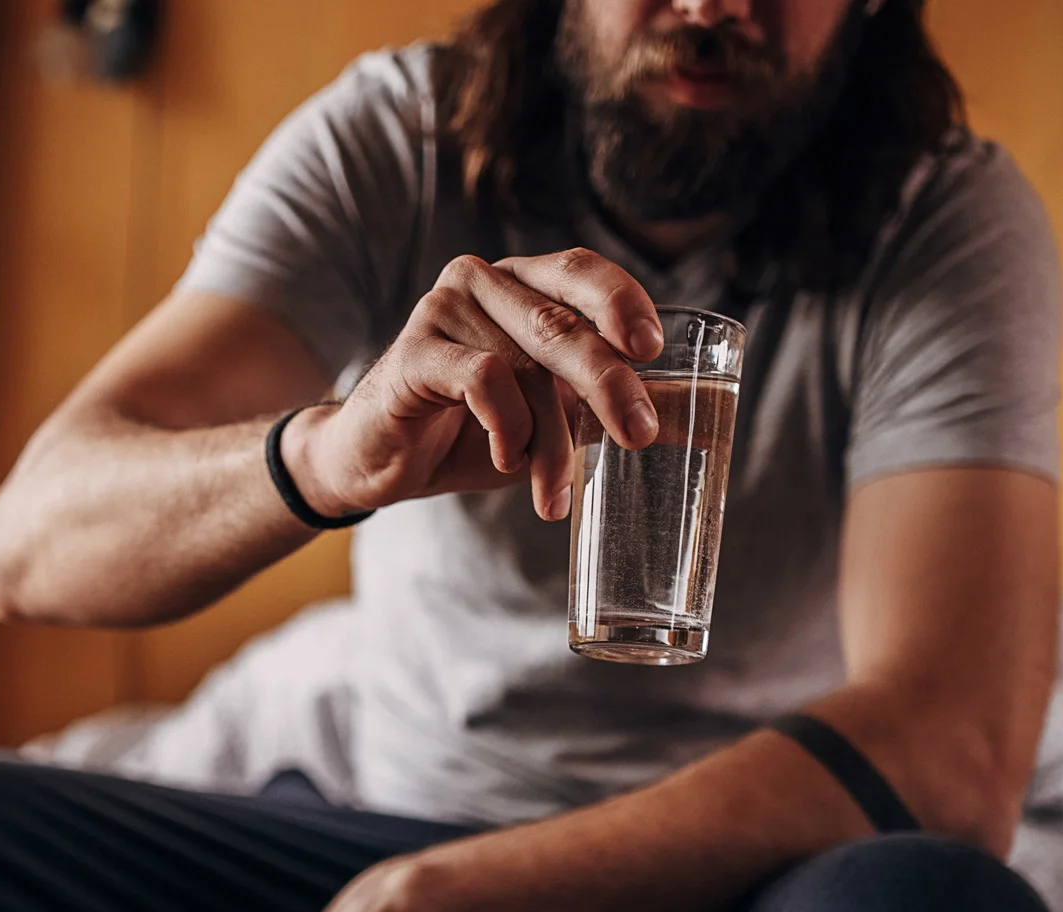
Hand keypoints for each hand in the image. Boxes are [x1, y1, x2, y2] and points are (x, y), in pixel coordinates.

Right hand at [285, 249, 664, 523]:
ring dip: (551, 439)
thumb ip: (598, 406)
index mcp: (521, 284)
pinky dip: (506, 428)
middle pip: (561, 323)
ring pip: (526, 366)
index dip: (620, 300)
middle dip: (609, 383)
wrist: (378, 458)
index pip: (579, 270)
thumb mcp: (545, 417)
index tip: (651, 347)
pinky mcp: (414, 351)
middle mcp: (482, 282)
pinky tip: (504, 460)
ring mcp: (443, 310)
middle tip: (639, 433)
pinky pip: (483, 381)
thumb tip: (684, 421)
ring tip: (554, 491)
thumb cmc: (467, 431)